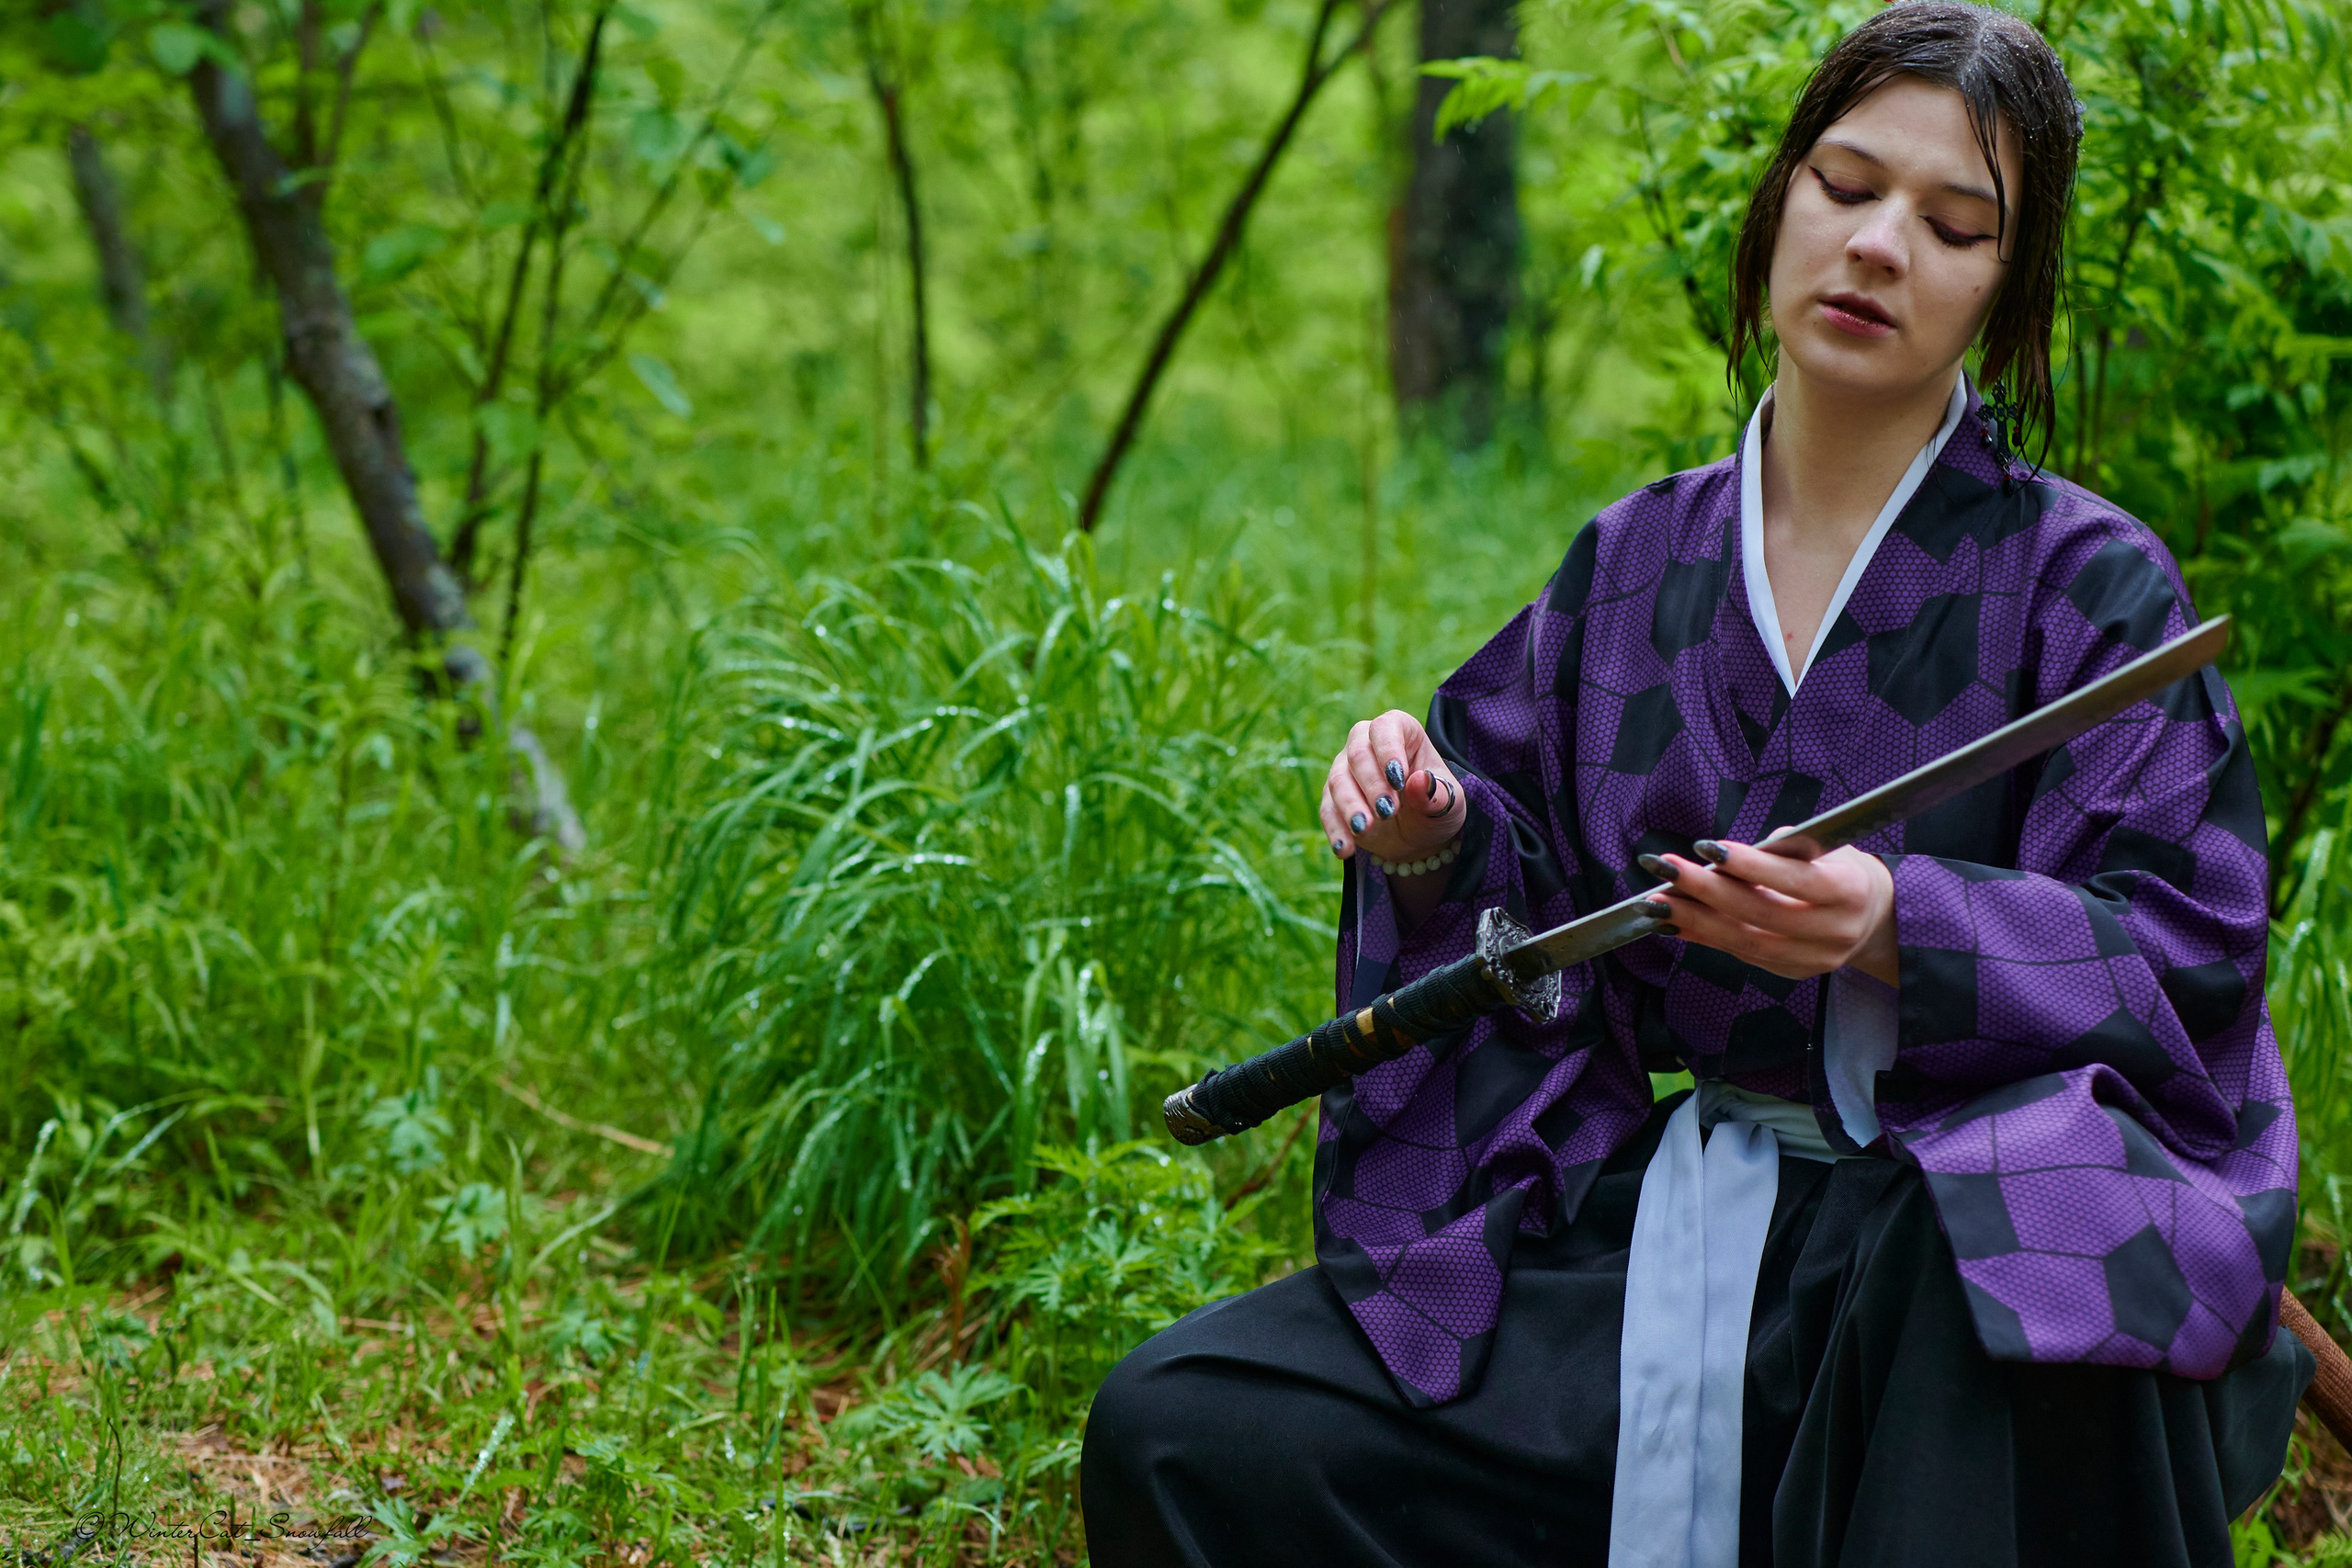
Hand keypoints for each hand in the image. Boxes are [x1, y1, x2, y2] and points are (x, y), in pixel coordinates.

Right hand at [1318, 710, 1465, 863]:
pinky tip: (1345, 848)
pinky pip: (1327, 810)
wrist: (1420, 834)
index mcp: (1401, 732)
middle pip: (1358, 754)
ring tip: (1364, 828)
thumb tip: (1418, 781)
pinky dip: (1335, 829)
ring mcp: (1346, 770)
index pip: (1386, 728)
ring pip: (1338, 781)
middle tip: (1387, 811)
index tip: (1398, 779)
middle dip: (1372, 784)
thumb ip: (1437, 793)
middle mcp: (1367, 744)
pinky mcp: (1333, 798)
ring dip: (1350, 806)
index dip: (1388, 750)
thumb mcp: (1449, 803)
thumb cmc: (1436, 805)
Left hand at [1638, 834, 1897, 984]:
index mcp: (1849, 891)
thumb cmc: (1839, 870)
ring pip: (1746, 942)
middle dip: (1707, 891)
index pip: (1795, 879)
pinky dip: (1705, 937)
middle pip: (1762, 914)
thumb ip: (1780, 850)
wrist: (1874, 917)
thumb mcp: (1826, 849)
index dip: (1750, 865)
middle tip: (1665, 869)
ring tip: (1656, 902)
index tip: (1706, 847)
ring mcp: (1814, 959)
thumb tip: (1721, 859)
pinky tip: (1674, 922)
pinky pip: (1742, 954)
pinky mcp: (1794, 973)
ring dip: (1695, 921)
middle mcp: (1835, 931)